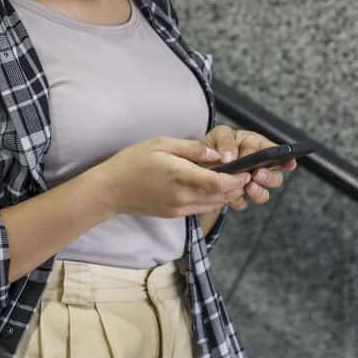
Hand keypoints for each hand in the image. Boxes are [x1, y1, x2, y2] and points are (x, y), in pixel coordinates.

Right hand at [95, 137, 250, 217]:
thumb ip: (191, 148)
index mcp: (179, 176)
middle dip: (236, 186)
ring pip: (213, 204)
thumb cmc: (132, 161)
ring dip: (226, 194)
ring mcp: (178, 208)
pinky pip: (201, 209)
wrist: (109, 190)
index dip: (237, 179)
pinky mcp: (174, 214)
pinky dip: (212, 199)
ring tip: (233, 179)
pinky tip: (212, 188)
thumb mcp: (161, 144)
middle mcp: (182, 196)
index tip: (247, 170)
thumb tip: (215, 154)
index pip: (218, 183)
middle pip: (220, 196)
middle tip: (245, 173)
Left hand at [204, 126, 296, 209]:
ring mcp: (250, 184)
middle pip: (276, 176)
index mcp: (257, 147)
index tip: (285, 161)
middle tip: (257, 174)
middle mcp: (258, 167)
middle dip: (269, 177)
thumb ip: (227, 142)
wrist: (198, 164)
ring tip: (248, 187)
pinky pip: (243, 203)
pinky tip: (231, 196)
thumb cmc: (214, 145)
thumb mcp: (220, 135)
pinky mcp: (238, 197)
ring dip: (258, 191)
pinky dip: (238, 200)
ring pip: (264, 193)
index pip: (275, 151)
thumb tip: (231, 157)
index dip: (281, 157)